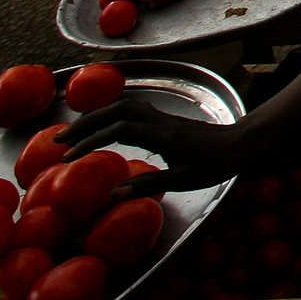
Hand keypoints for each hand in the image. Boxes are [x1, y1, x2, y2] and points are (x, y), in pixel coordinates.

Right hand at [57, 98, 248, 196]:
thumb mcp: (185, 180)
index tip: (68, 157)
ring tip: (73, 132)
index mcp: (162, 135)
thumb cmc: (216, 164)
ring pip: (122, 105)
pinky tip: (100, 125)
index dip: (91, 141)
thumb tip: (114, 194)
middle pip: (115, 111)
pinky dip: (109, 113)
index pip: (118, 130)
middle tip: (59, 140)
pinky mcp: (163, 119)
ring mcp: (161, 117)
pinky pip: (131, 109)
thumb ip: (149, 185)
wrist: (241, 142)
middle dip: (84, 123)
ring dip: (95, 116)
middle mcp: (159, 121)